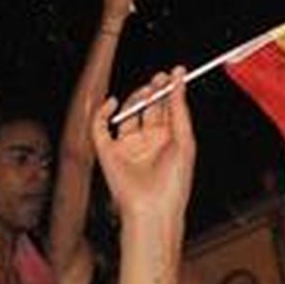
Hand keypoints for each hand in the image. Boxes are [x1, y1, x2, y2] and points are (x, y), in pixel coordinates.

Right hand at [92, 69, 194, 223]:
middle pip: (147, 107)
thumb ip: (179, 109)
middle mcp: (147, 141)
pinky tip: (113, 103)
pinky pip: (100, 128)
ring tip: (145, 92)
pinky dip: (102, 113)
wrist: (153, 209)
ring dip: (134, 98)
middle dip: (153, 90)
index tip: (175, 73)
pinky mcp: (108, 153)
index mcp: (168, 139)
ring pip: (126, 113)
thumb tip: (178, 81)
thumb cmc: (173, 184)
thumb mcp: (184, 139)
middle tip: (159, 80)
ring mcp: (127, 146)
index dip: (170, 89)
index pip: (166, 107)